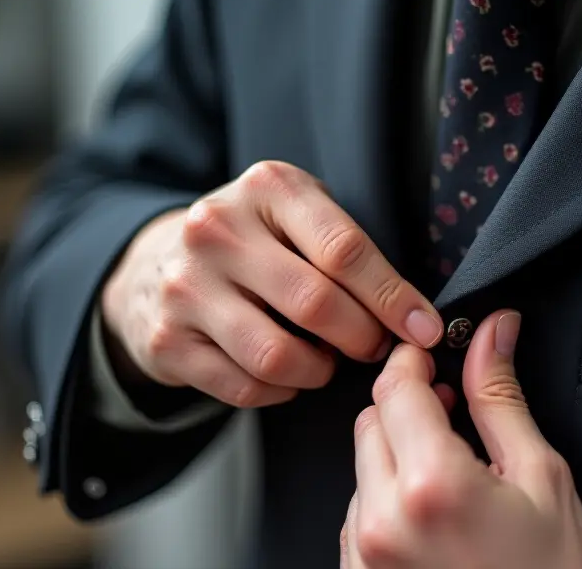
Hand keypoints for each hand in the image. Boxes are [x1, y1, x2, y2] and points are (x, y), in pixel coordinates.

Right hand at [100, 161, 442, 406]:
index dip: (393, 298)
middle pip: (315, 304)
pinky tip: (288, 376)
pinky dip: (281, 392)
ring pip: (277, 355)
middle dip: (362, 338)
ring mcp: (185, 287)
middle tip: (375, 348)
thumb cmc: (255, 240)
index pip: (345, 249)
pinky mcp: (167, 340)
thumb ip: (348, 248)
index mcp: (266, 188)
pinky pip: (244, 388)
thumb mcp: (299, 214)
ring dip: (320, 371)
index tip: (425, 330)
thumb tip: (414, 317)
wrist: (157, 263)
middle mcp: (217, 230)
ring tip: (328, 361)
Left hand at [341, 310, 581, 568]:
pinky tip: (433, 512)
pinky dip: (387, 497)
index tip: (431, 353)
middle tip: (451, 412)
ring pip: (361, 465)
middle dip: (406, 405)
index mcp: (433, 485)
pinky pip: (358, 513)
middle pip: (370, 421)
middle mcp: (385, 521)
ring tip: (452, 474)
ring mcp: (366, 556)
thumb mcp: (542, 478)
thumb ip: (500, 398)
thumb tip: (491, 335)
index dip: (414, 359)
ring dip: (396, 452)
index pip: (397, 387)